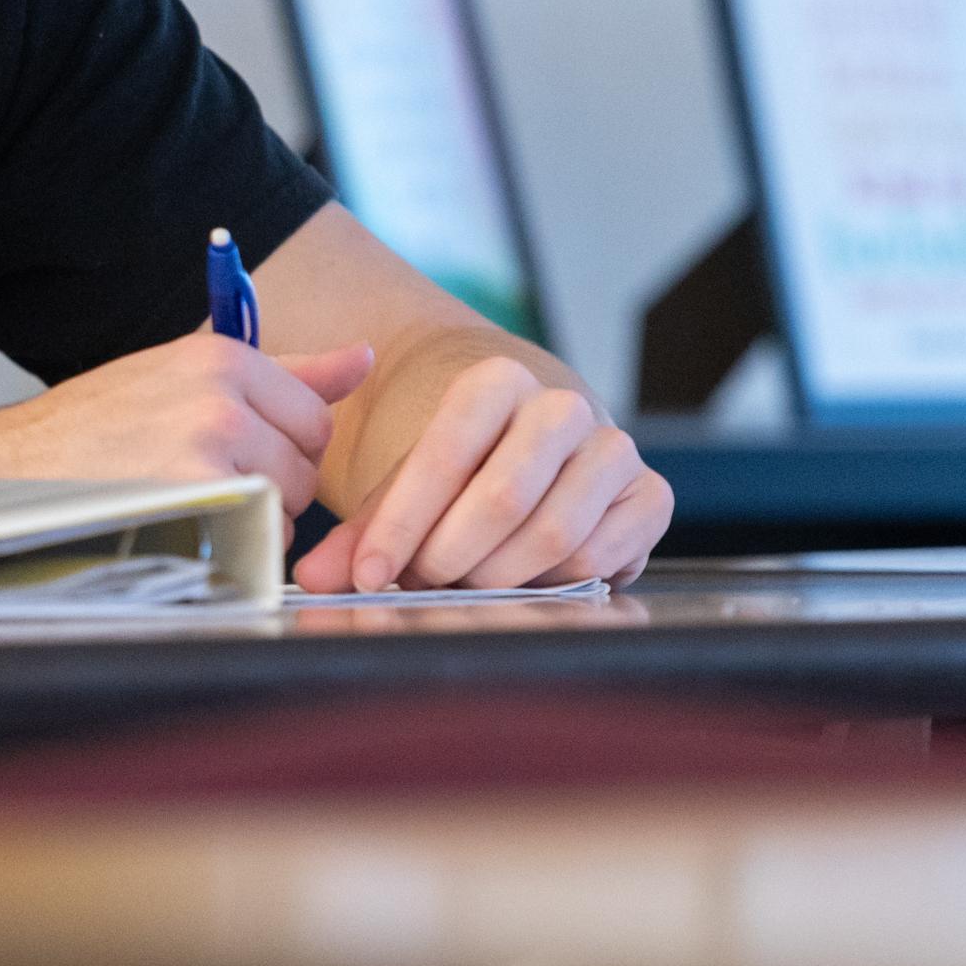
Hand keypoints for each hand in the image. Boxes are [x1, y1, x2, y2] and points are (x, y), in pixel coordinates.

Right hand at [0, 333, 377, 518]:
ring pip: (285, 509)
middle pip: (306, 468)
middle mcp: (221, 400)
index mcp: (223, 360)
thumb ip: (288, 372)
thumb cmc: (99, 426)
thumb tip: (364, 358)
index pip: (316, 419)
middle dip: (272, 486)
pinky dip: (230, 545)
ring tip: (188, 501)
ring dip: (251, 518)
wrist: (14, 468)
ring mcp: (208, 455)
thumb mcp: (188, 375)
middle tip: (204, 479)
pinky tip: (183, 526)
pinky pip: (257, 541)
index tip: (240, 451)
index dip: (285, 446)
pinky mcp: (194, 506)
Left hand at [293, 356, 670, 591]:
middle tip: (422, 582)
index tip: (369, 573)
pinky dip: (557, 584)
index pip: (446, 451)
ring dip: (499, 576)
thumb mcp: (407, 490)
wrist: (536, 454)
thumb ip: (363, 533)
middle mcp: (562, 406)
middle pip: (504, 497)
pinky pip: (604, 556)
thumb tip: (315, 579)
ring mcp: (614, 448)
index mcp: (496, 382)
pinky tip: (527, 581)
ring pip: (555, 534)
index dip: (403, 521)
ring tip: (467, 582)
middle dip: (451, 556)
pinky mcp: (650, 495)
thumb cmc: (462, 476)